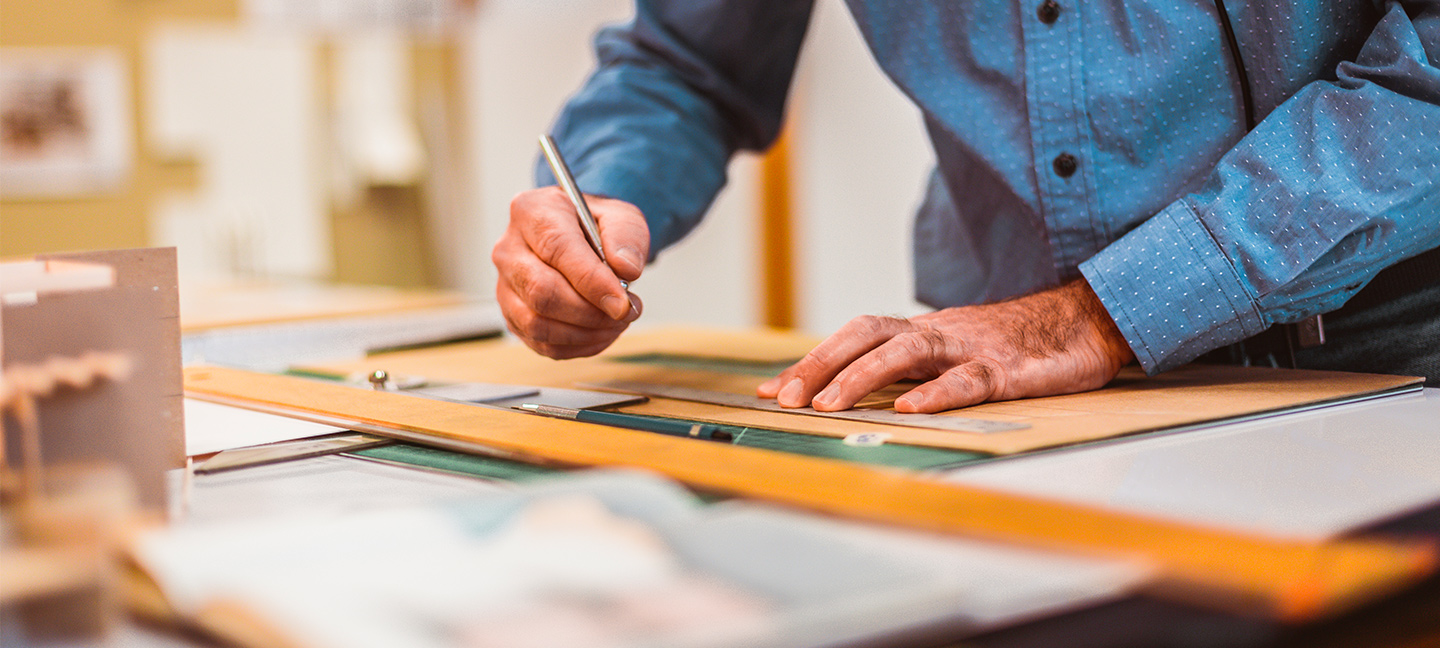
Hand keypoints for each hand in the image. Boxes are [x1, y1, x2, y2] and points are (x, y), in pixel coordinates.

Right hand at [492, 187, 647, 358]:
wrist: (580, 238)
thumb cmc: (596, 226)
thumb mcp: (621, 216)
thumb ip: (626, 236)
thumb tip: (626, 269)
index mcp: (532, 211)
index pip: (556, 248)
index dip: (591, 281)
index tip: (622, 302)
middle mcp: (509, 248)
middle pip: (541, 291)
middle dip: (590, 312)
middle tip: (626, 312)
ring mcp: (506, 285)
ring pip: (537, 323)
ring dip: (586, 332)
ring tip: (616, 322)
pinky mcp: (512, 315)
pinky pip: (542, 343)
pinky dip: (578, 345)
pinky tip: (600, 332)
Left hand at [756, 279, 1134, 411]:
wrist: (1088, 320)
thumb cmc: (1015, 344)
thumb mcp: (955, 355)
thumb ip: (912, 369)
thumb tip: (856, 394)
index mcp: (922, 332)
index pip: (854, 337)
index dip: (812, 360)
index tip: (771, 389)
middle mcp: (938, 334)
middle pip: (866, 335)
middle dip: (820, 365)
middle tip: (785, 399)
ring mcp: (972, 347)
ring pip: (906, 352)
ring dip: (861, 378)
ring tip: (829, 406)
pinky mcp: (1009, 369)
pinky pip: (968, 379)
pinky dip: (937, 393)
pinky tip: (912, 409)